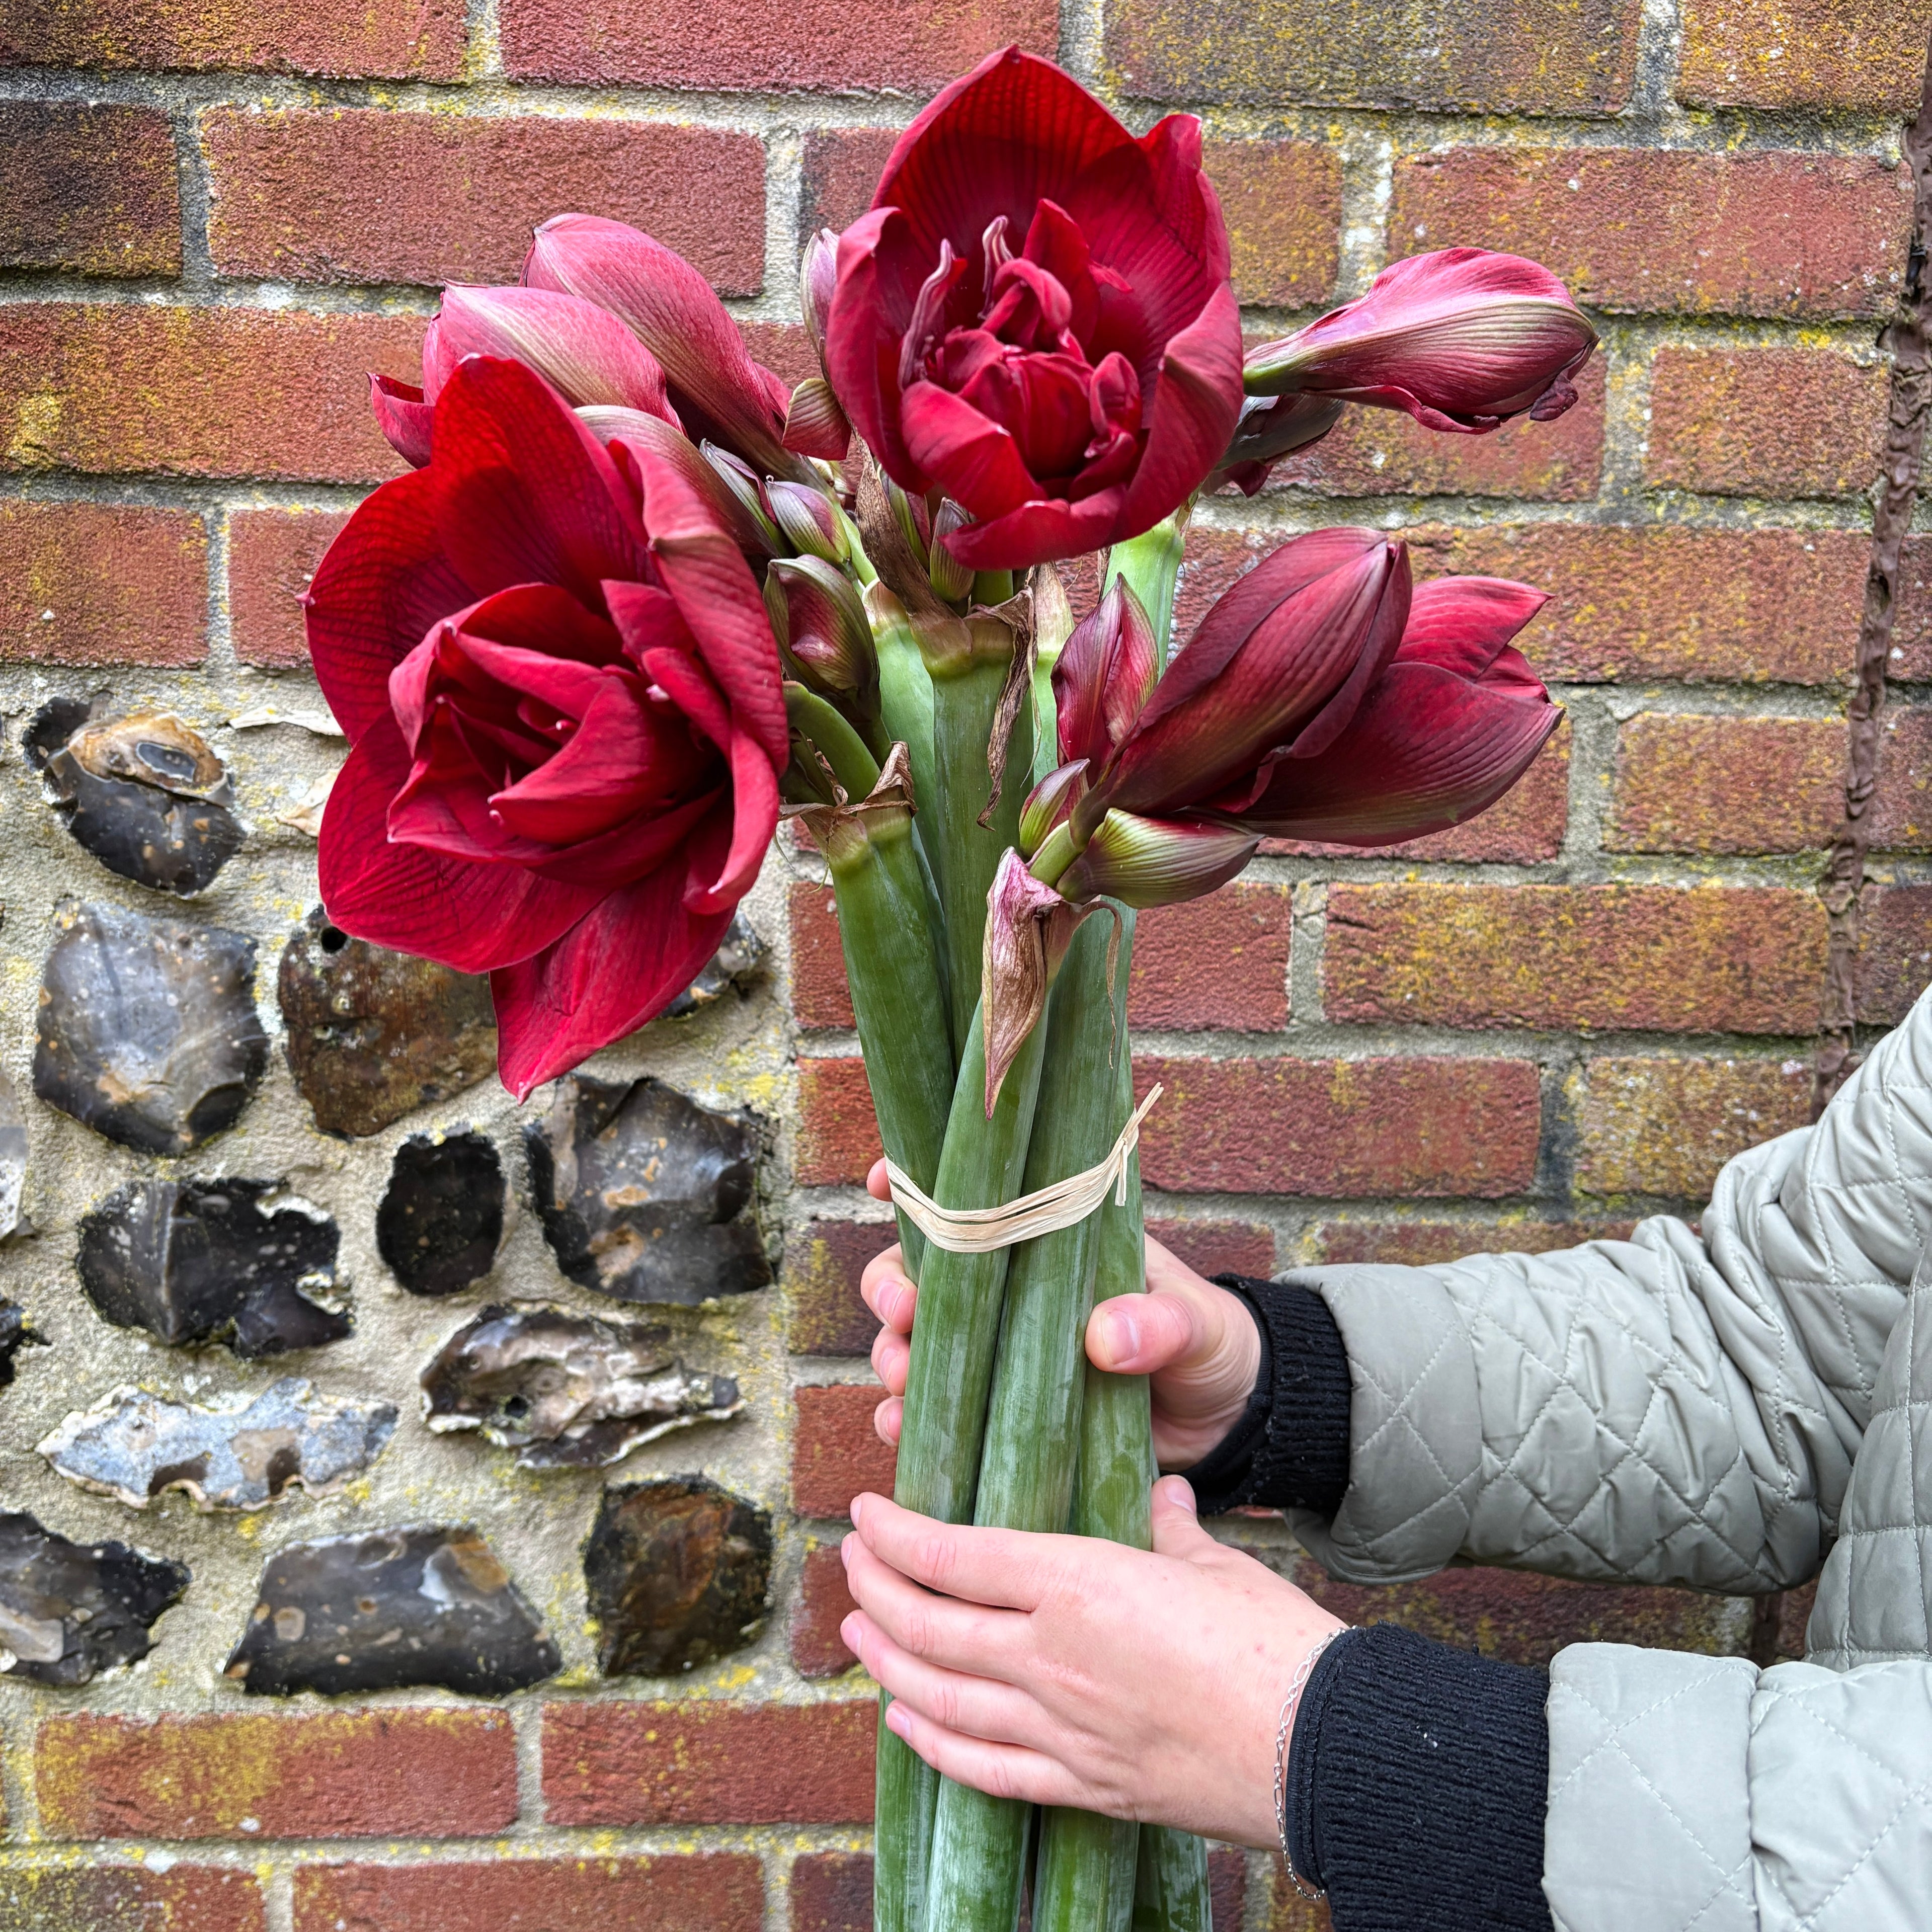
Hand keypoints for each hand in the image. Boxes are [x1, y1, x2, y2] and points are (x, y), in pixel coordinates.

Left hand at [840, 1477, 1343, 1843]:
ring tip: (856, 1634)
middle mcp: (1052, 1657)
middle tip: (851, 1564)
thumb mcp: (1213, 1563)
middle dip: (876, 1590)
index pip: (954, 1555)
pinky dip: (931, 1744)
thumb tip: (1160, 1496)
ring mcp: (1062, 1728)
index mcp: (1080, 1584)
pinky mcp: (1083, 1785)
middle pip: (930, 1623)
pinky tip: (903, 1723)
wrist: (1322, 1747)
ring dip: (886, 1661)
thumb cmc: (1276, 1643)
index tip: (865, 1514)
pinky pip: (983, 1767)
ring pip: (940, 1696)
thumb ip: (1168, 1529)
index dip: (895, 1534)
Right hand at [860, 1159, 1262, 1468]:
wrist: (1230, 1422)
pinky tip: (904, 1434)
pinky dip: (910, 1423)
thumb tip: (1104, 1338)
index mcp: (1049, 1242)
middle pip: (921, 1275)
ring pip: (916, 1345)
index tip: (884, 1183)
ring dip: (893, 1358)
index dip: (918, 1185)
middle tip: (901, 1315)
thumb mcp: (1198, 1322)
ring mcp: (1001, 1356)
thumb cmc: (1212, 1343)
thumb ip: (1161, 1323)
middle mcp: (1011, 1294)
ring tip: (900, 1384)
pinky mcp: (1001, 1418)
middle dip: (892, 1289)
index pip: (972, 1199)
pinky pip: (937, 1417)